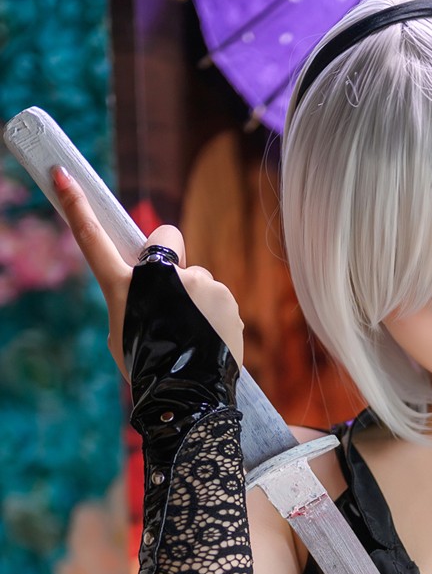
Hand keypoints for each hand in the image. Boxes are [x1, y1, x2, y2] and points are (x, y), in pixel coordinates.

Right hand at [51, 167, 243, 377]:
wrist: (189, 396)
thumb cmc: (150, 369)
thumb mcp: (127, 333)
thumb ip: (140, 301)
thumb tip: (158, 293)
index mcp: (124, 286)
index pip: (94, 240)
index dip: (78, 208)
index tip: (63, 177)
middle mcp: (161, 275)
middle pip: (169, 249)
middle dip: (172, 268)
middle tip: (173, 308)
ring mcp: (198, 282)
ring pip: (198, 280)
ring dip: (197, 300)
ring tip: (193, 337)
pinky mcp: (226, 297)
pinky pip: (218, 300)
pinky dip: (216, 316)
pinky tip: (209, 342)